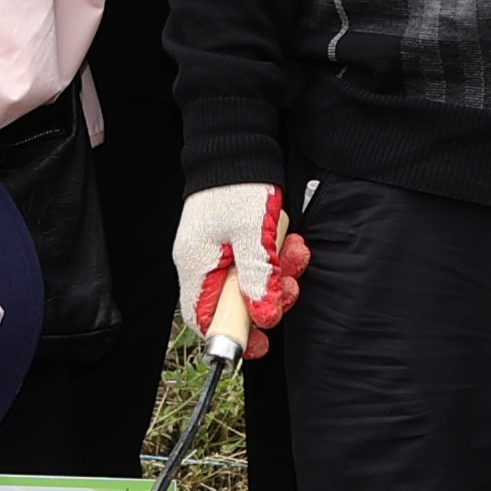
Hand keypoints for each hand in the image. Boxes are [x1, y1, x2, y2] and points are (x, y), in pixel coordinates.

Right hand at [171, 183, 305, 354]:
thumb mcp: (253, 235)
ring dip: (279, 276)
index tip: (263, 342)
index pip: (204, 319)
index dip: (234, 336)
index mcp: (197, 265)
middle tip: (289, 285)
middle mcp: (204, 264)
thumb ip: (258, 277)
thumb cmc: (238, 187)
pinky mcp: (235, 244)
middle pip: (235, 305)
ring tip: (294, 253)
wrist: (237, 149)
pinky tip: (288, 244)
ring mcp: (219, 254)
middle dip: (269, 298)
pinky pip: (257, 266)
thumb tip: (264, 316)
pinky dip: (277, 260)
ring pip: (251, 286)